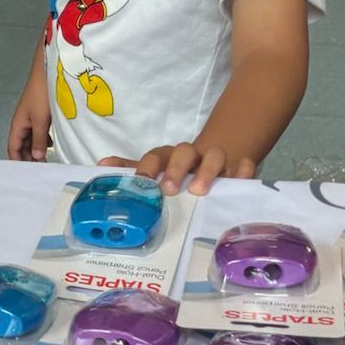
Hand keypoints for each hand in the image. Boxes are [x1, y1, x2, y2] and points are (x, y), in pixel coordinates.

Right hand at [8, 66, 51, 161]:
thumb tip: (36, 157)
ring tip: (46, 159)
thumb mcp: (41, 121)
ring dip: (37, 149)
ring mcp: (31, 119)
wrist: (48, 73)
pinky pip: (39, 132)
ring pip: (31, 140)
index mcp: (18, 125)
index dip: (18, 161)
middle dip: (29, 158)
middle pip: (22, 146)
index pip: (13, 149)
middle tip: (40, 169)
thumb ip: (38, 140)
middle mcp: (23, 123)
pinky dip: (43, 140)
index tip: (27, 173)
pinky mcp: (40, 115)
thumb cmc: (41, 93)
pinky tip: (51, 143)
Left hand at [103, 145, 257, 194]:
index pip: (155, 156)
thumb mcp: (155, 170)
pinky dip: (244, 170)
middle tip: (169, 190)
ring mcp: (215, 161)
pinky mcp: (237, 169)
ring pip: (213, 155)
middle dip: (175, 170)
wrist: (215, 158)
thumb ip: (131, 170)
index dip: (147, 168)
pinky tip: (242, 177)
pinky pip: (244, 165)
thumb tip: (100, 167)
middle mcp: (191, 155)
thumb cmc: (179, 171)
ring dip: (207, 170)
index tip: (142, 183)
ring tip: (201, 191)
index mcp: (168, 157)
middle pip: (182, 152)